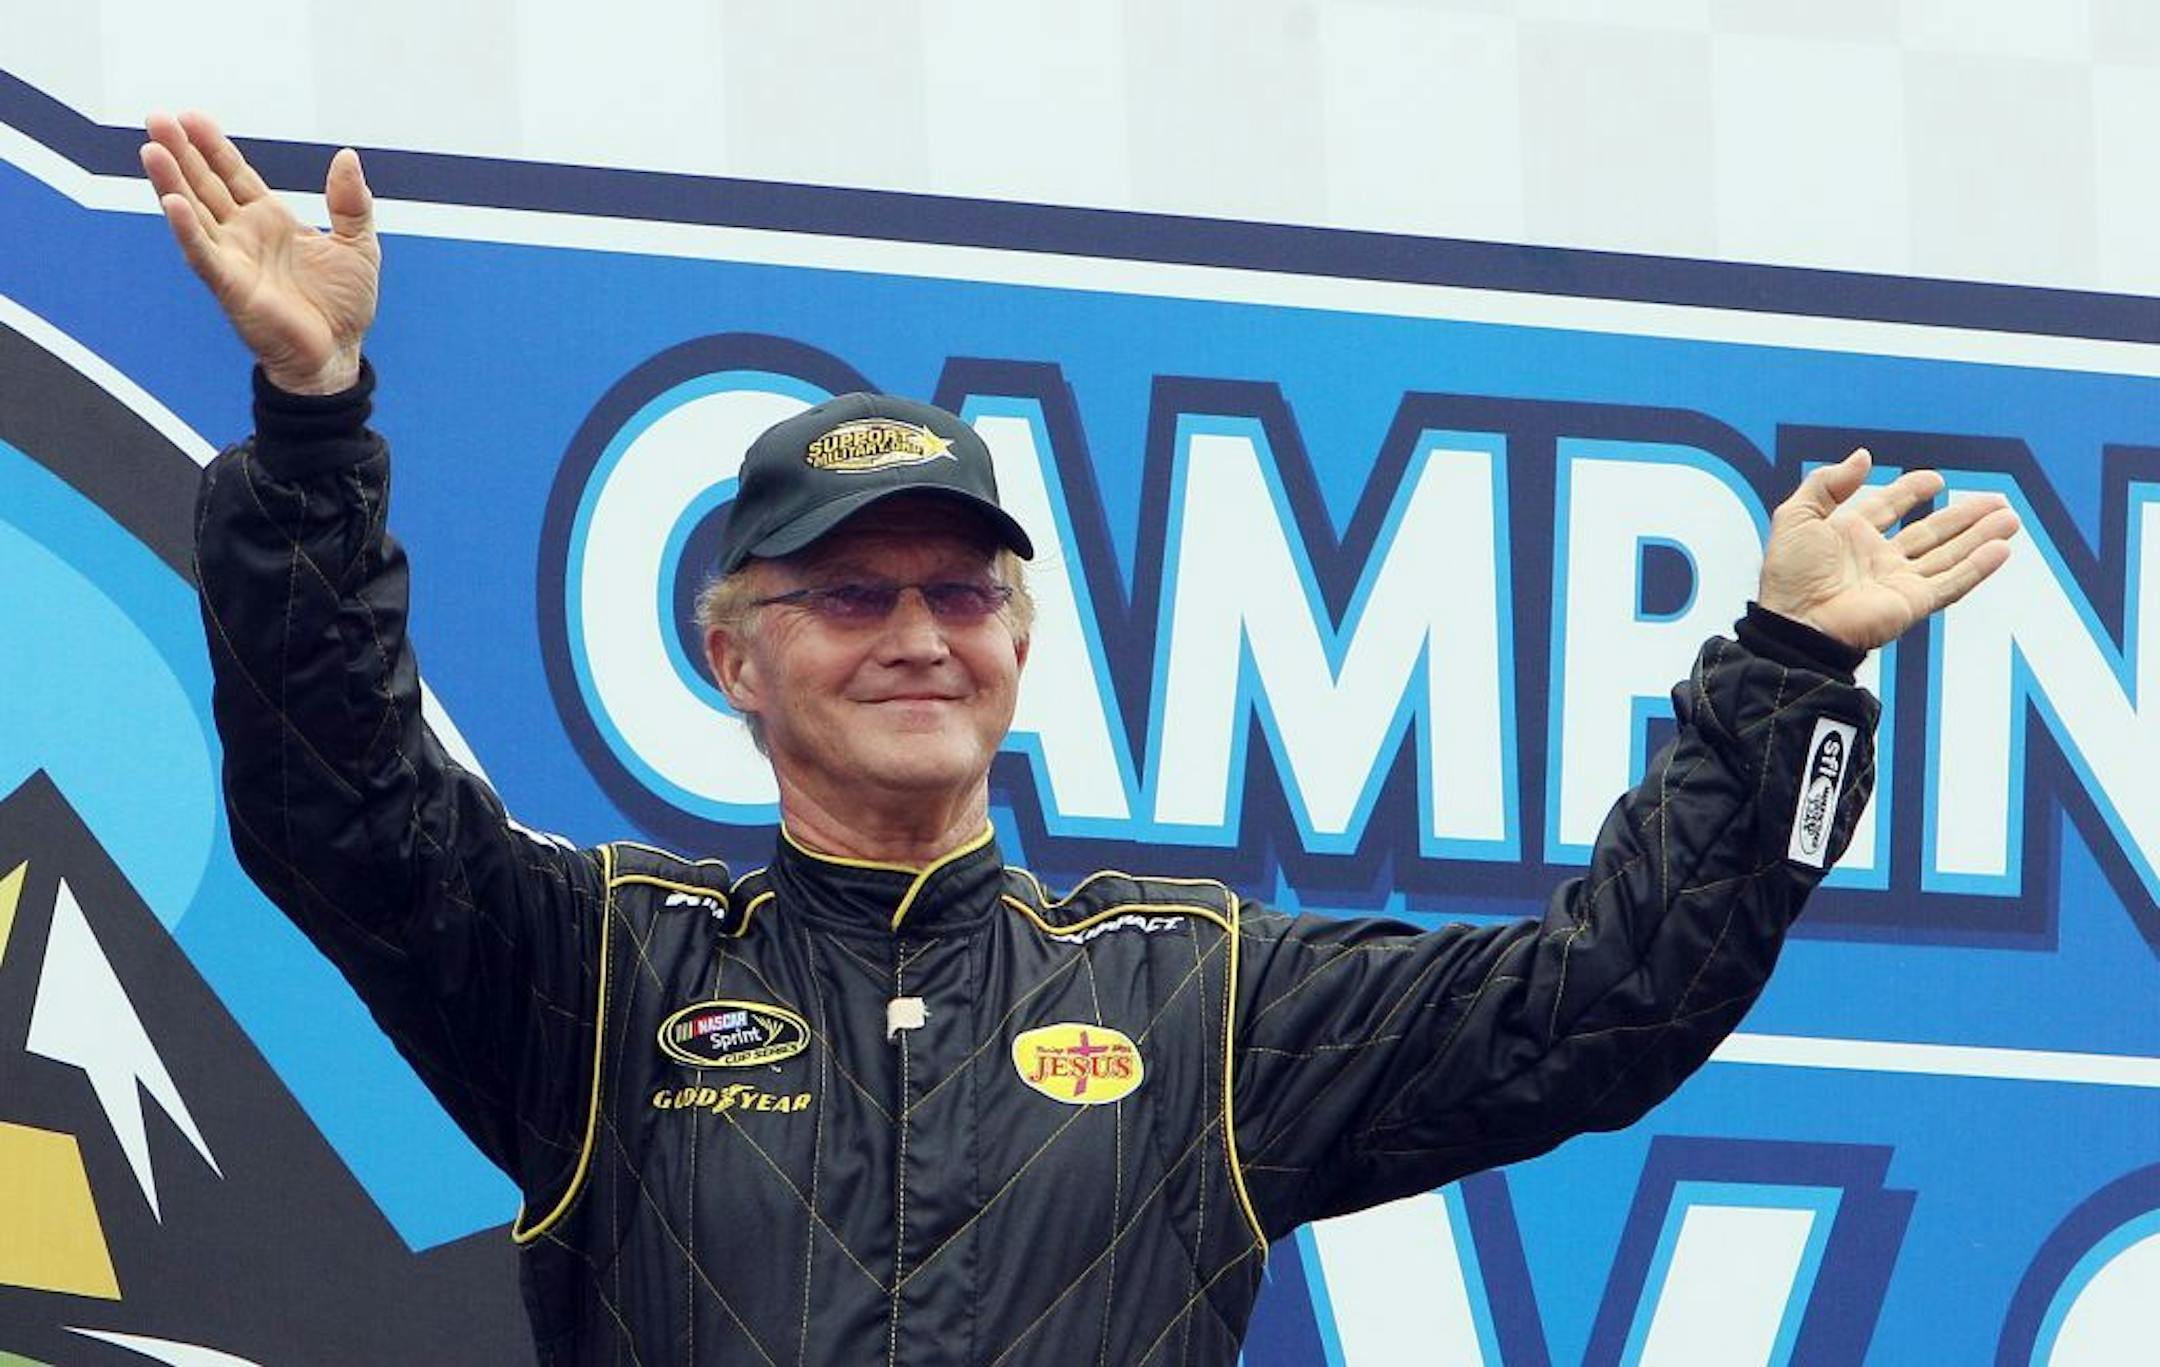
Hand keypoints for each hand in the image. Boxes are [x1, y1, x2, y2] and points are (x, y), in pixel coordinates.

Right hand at [141, 111, 378, 393]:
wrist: (339, 354)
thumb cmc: (343, 305)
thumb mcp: (358, 244)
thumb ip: (350, 202)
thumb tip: (346, 156)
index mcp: (270, 220)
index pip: (233, 174)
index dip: (213, 146)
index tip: (191, 117)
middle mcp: (244, 235)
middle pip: (205, 185)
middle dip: (181, 153)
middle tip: (156, 119)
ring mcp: (233, 259)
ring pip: (194, 213)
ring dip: (171, 182)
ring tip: (152, 150)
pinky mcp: (230, 286)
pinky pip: (203, 254)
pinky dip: (187, 229)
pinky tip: (173, 203)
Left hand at [1757, 448, 2019, 650]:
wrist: (1796, 622)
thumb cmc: (1789, 574)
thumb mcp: (1798, 516)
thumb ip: (1827, 483)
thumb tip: (1863, 456)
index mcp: (1849, 535)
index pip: (1889, 507)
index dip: (1911, 491)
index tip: (1935, 480)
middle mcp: (1878, 558)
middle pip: (1930, 532)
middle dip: (1963, 516)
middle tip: (1995, 500)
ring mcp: (1898, 582)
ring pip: (1949, 555)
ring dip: (1980, 537)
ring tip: (2009, 518)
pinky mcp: (1913, 603)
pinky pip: (1952, 582)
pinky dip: (1978, 567)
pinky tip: (2001, 549)